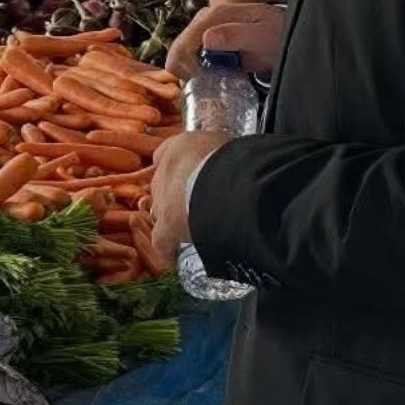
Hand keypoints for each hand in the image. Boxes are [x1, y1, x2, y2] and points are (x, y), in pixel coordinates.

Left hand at [150, 130, 229, 265]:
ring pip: (160, 210)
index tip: (188, 176)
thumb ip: (227, 155)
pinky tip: (175, 259)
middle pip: (163, 184)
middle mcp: (165, 169)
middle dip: (175, 194)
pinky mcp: (166, 225)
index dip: (179, 168)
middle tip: (195, 205)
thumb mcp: (232, 148)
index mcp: (183, 145)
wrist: (229, 181)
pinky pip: (161, 241)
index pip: (168, 153)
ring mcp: (162, 197)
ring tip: (190, 229)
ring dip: (172, 219)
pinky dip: (168, 250)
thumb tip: (244, 162)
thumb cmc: (238, 159)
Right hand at [165, 2, 285, 80]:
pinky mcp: (202, 45)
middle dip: (187, 75)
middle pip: (176, 53)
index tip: (206, 83)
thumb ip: (237, 35)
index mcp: (214, 16)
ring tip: (212, 85)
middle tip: (209, 88)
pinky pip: (186, 63)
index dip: (190, 69)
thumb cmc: (275, 32)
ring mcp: (200, 33)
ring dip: (189, 77)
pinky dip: (193, 76)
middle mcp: (202, 22)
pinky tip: (210, 82)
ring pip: (178, 59)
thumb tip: (206, 39)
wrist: (279, 29)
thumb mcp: (262, 34)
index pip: (184, 44)